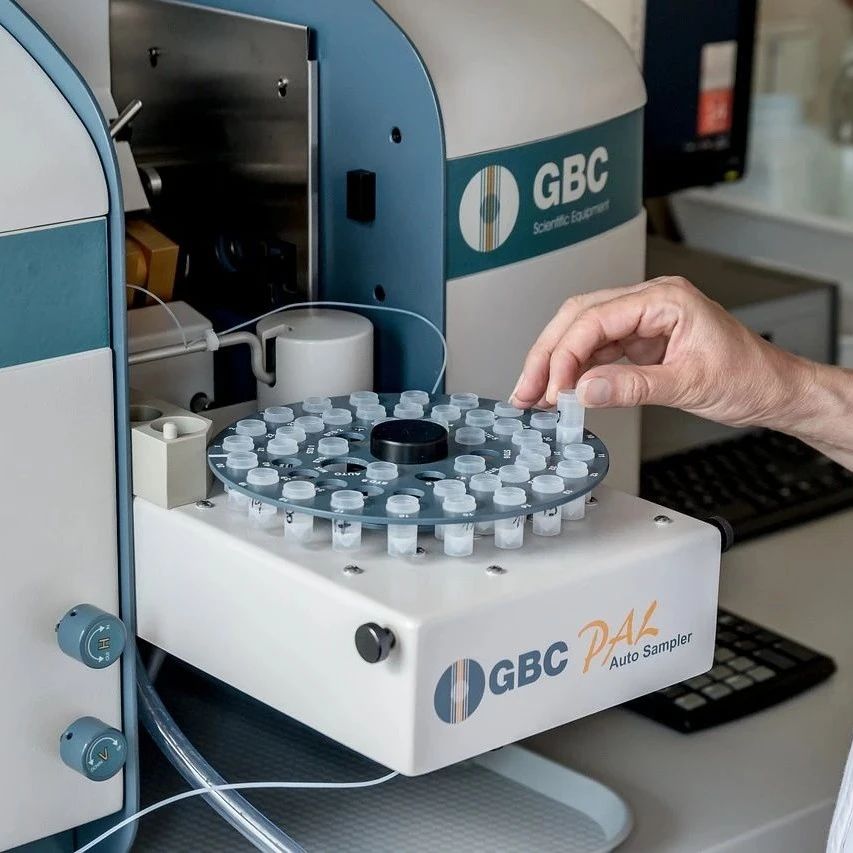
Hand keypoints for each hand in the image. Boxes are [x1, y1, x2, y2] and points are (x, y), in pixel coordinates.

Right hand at [509, 277, 814, 432]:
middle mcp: (649, 303)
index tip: (553, 387)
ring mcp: (643, 321)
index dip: (566, 354)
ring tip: (534, 395)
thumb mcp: (690, 384)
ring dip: (555, 364)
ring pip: (581, 334)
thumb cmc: (749, 376)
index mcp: (665, 299)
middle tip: (526, 389)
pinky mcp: (640, 341)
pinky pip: (597, 351)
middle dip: (547, 355)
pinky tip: (561, 391)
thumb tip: (585, 390)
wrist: (774, 390)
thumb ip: (633, 387)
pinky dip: (575, 372)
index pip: (596, 318)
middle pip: (578, 318)